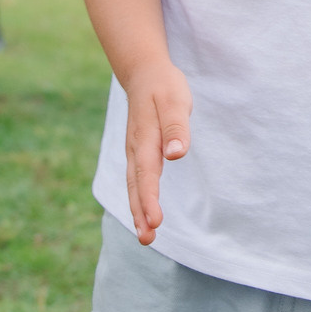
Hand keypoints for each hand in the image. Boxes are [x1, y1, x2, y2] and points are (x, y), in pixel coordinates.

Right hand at [119, 62, 190, 244]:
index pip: (147, 174)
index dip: (149, 199)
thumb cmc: (164, 86)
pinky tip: (143, 214)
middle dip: (140, 213)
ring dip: (138, 210)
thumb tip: (176, 155)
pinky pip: (135, 180)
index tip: (155, 221)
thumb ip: (176, 128)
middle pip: (136, 186)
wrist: (143, 72)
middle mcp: (135, 148)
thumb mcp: (175, 101)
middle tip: (147, 240)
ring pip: (134, 185)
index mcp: (144, 138)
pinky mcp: (137, 152)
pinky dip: (138, 199)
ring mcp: (134, 151)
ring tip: (146, 236)